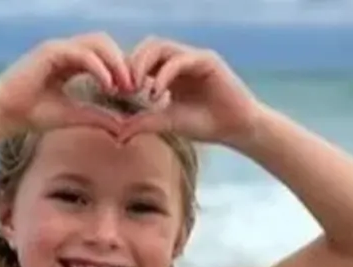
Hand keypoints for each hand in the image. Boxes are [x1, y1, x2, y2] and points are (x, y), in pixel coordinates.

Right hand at [0, 33, 135, 135]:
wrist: (4, 114)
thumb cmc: (33, 114)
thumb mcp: (73, 115)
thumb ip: (98, 117)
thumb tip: (124, 127)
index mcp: (71, 62)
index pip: (104, 55)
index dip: (122, 69)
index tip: (135, 91)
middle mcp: (65, 51)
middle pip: (104, 43)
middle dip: (123, 62)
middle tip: (136, 86)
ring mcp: (57, 49)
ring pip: (97, 42)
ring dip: (116, 62)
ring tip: (126, 86)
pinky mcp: (50, 52)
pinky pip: (83, 54)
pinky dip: (100, 68)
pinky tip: (109, 86)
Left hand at [120, 38, 261, 145]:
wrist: (236, 130)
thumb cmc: (206, 125)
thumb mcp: (169, 122)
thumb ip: (145, 123)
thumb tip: (118, 134)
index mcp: (170, 71)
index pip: (142, 58)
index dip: (126, 71)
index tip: (115, 93)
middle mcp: (181, 60)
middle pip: (148, 47)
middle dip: (131, 64)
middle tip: (122, 88)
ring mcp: (194, 58)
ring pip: (161, 47)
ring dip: (144, 64)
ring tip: (136, 88)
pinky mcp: (207, 61)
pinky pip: (179, 59)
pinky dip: (163, 74)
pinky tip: (156, 93)